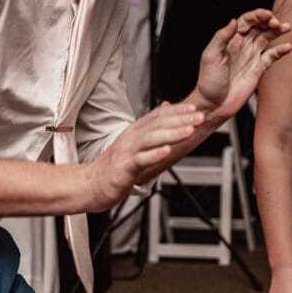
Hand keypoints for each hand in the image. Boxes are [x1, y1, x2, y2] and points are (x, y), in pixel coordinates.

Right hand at [86, 101, 205, 210]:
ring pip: (151, 139)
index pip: (158, 115)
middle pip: (158, 124)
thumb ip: (151, 128)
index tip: (194, 108)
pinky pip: (141, 160)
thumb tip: (166, 110)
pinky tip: (167, 151)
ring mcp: (127, 152)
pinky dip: (155, 155)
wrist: (92, 184)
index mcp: (135, 131)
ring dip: (172, 134)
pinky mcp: (125, 168)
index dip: (177, 110)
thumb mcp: (134, 143)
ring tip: (189, 130)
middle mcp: (131, 138)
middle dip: (181, 119)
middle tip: (199, 117)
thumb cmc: (116, 165)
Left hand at [194, 9, 291, 119]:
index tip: (267, 15)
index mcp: (230, 40)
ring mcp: (251, 57)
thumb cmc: (208, 81)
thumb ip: (221, 37)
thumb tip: (233, 21)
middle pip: (259, 27)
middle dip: (269, 22)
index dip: (257, 16)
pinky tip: (287, 47)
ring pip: (267, 39)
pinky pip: (271, 56)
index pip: (246, 22)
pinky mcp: (258, 69)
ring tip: (286, 27)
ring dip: (277, 32)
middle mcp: (242, 46)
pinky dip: (280, 51)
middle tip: (277, 23)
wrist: (214, 104)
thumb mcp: (210, 56)